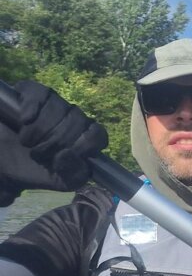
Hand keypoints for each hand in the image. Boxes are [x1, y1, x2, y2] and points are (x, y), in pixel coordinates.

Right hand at [0, 81, 107, 204]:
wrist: (3, 165)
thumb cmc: (36, 171)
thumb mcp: (60, 182)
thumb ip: (74, 174)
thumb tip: (68, 153)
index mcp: (85, 138)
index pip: (98, 134)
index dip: (84, 145)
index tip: (62, 156)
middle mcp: (73, 117)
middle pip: (77, 121)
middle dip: (55, 142)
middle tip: (38, 154)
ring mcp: (53, 103)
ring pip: (58, 108)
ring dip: (38, 131)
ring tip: (26, 142)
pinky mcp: (31, 93)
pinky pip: (39, 93)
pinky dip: (32, 108)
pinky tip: (24, 120)